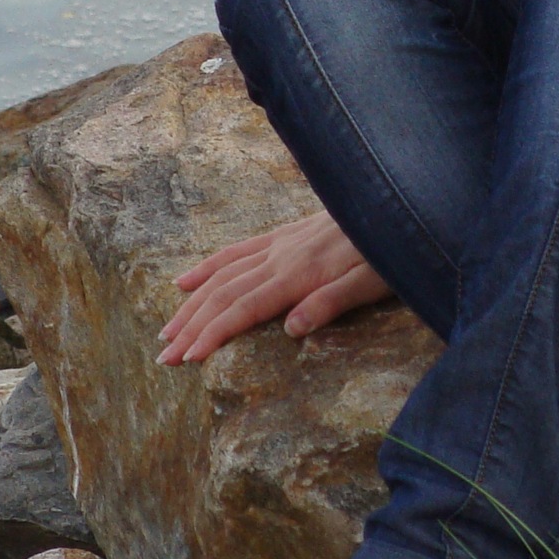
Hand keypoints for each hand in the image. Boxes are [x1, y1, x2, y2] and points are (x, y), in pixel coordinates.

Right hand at [156, 211, 390, 364]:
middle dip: (191, 326)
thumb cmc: (391, 250)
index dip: (213, 333)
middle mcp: (281, 258)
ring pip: (223, 274)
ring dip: (191, 302)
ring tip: (166, 329)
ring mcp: (280, 245)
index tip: (187, 357)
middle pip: (224, 293)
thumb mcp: (372, 282)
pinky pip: (236, 251)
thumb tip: (291, 329)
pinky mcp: (284, 236)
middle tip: (163, 356)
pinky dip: (207, 267)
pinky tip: (186, 280)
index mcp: (300, 275)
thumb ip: (332, 302)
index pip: (245, 308)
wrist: (395, 200)